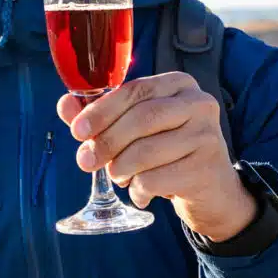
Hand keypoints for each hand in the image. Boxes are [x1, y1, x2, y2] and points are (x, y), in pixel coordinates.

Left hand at [57, 73, 257, 241]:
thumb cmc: (167, 150)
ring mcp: (207, 135)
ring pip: (147, 150)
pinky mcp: (208, 169)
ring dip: (121, 168)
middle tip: (85, 161)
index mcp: (178, 83)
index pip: (134, 90)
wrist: (211, 189)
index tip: (77, 132)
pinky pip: (158, 179)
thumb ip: (100, 115)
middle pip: (142, 118)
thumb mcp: (135, 128)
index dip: (101, 110)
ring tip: (117, 176)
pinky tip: (140, 194)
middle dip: (106, 141)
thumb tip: (65, 105)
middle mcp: (198, 103)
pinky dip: (139, 190)